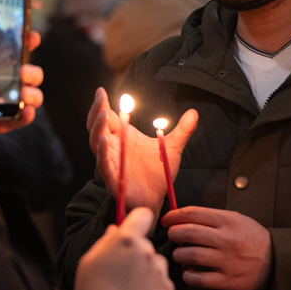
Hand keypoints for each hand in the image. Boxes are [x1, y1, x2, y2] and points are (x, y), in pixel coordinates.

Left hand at [0, 33, 43, 138]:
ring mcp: (4, 103)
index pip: (19, 52)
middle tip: (23, 70)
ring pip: (32, 96)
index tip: (31, 36)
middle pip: (31, 74)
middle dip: (33, 71)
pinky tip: (24, 110)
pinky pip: (20, 119)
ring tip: (22, 91)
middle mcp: (4, 83)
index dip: (29, 42)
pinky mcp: (1, 122)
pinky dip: (26, 116)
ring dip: (33, 93)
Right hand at [74, 208, 174, 289]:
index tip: (135, 229)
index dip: (138, 221)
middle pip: (147, 244)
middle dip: (137, 253)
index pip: (143, 215)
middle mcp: (147, 251)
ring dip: (148, 270)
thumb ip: (106, 241)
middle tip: (122, 271)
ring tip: (130, 287)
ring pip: (157, 263)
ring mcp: (159, 270)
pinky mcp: (167, 289)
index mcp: (127, 239)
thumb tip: (115, 231)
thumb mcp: (90, 259)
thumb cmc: (93, 289)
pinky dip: (154, 288)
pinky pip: (162, 282)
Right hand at [87, 87, 197, 212]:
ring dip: (97, 128)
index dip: (103, 104)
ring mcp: (111, 162)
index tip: (102, 90)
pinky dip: (101, 152)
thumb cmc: (158, 173)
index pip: (109, 116)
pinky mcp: (112, 178)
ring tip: (103, 114)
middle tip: (101, 97)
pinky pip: (103, 164)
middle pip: (98, 126)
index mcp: (123, 136)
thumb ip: (182, 131)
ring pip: (96, 142)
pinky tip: (103, 140)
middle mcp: (113, 147)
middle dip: (97, 110)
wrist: (157, 199)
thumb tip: (194, 112)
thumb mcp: (172, 148)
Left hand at [162, 206, 271, 289]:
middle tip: (171, 236)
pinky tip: (188, 273)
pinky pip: (199, 279)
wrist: (276, 261)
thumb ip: (212, 219)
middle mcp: (226, 239)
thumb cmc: (252, 239)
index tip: (167, 220)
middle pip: (188, 233)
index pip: (193, 213)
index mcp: (228, 221)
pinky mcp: (227, 280)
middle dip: (173, 234)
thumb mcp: (237, 220)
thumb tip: (183, 219)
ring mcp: (227, 261)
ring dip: (178, 255)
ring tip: (180, 254)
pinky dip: (188, 276)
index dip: (174, 215)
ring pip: (190, 255)